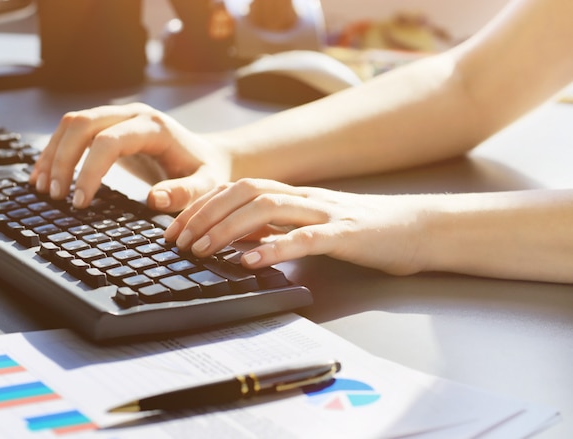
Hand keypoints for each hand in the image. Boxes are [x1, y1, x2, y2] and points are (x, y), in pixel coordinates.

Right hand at [29, 102, 231, 211]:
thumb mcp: (206, 186)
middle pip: (83, 124)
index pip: (109, 141)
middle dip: (62, 159)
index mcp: (155, 127)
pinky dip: (56, 151)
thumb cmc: (206, 172)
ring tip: (42, 188)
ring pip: (72, 124)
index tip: (80, 201)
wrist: (208, 157)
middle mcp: (134, 115)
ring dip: (52, 154)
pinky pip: (74, 132)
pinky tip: (45, 175)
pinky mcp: (110, 128)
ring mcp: (120, 117)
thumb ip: (185, 193)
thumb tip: (155, 199)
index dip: (89, 169)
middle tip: (55, 195)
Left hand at [165, 178, 426, 274]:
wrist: (416, 228)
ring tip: (202, 249)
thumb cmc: (363, 231)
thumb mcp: (311, 227)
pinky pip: (306, 237)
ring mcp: (325, 212)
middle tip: (178, 242)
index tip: (175, 229)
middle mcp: (304, 198)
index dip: (202, 206)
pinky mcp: (346, 234)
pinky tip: (250, 261)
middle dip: (205, 214)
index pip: (237, 189)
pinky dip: (275, 247)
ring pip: (268, 208)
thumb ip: (278, 230)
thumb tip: (238, 242)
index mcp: (294, 196)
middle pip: (245, 192)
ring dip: (229, 228)